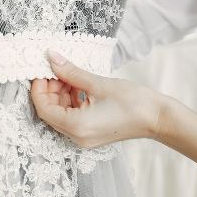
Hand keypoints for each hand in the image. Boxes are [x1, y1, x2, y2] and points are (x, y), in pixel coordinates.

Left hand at [30, 50, 164, 148]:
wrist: (157, 118)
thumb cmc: (133, 102)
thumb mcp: (98, 83)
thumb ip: (71, 72)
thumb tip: (52, 58)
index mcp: (77, 126)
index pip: (44, 110)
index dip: (38, 90)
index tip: (41, 72)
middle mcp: (78, 137)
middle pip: (51, 114)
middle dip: (49, 91)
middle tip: (54, 70)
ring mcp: (85, 137)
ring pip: (61, 115)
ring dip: (60, 95)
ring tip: (67, 75)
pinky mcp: (92, 134)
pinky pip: (73, 118)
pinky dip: (71, 102)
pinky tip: (77, 85)